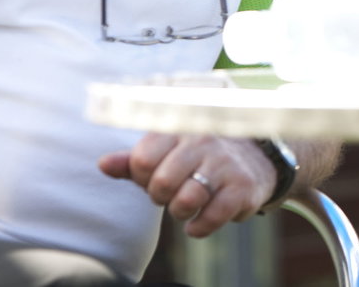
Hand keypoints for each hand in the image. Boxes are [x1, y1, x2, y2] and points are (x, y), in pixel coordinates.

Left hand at [98, 134, 273, 237]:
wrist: (256, 157)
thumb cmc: (198, 156)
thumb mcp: (166, 151)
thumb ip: (133, 160)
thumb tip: (102, 164)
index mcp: (178, 129)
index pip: (142, 160)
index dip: (142, 178)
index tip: (154, 177)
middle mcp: (203, 141)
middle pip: (161, 183)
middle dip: (160, 197)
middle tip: (171, 194)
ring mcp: (224, 163)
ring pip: (185, 202)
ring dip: (180, 213)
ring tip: (186, 206)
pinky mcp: (242, 187)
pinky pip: (210, 219)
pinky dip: (199, 228)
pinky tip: (200, 221)